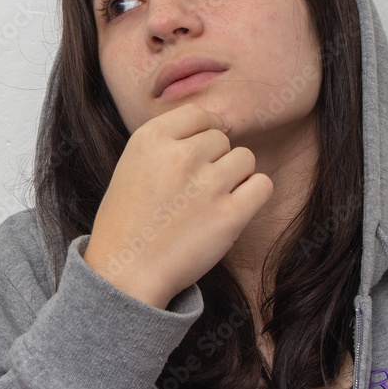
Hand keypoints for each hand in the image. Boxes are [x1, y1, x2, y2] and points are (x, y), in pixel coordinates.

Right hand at [82, 103, 272, 309]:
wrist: (125, 273)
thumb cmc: (127, 221)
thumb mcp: (132, 164)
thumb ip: (168, 142)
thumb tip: (219, 126)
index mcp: (151, 138)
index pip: (198, 114)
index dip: (205, 130)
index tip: (202, 151)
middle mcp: (180, 156)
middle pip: (222, 138)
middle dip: (215, 159)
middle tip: (196, 188)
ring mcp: (207, 185)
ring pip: (245, 158)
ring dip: (235, 175)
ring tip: (213, 199)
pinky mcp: (230, 216)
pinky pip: (262, 185)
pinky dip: (254, 194)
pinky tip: (236, 207)